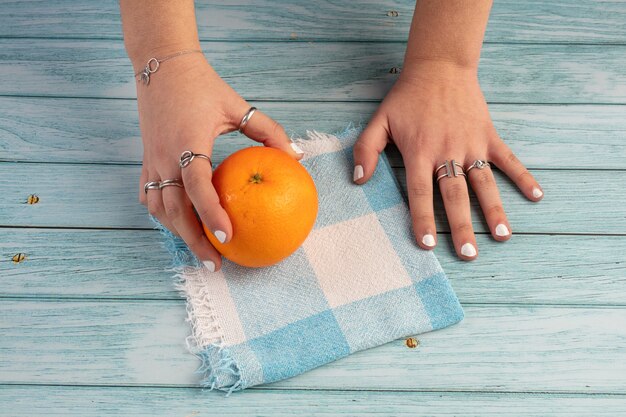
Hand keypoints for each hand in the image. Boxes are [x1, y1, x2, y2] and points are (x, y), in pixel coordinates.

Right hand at [136, 53, 302, 270]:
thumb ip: (269, 131)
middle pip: (174, 210)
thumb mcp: (239, 106)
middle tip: (216, 264)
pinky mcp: (145, 160)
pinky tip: (178, 225)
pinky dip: (162, 215)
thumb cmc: (203, 86)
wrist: (162, 66)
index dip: (211, 215)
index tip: (227, 239)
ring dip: (177, 233)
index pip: (198, 187)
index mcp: (188, 143)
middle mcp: (164, 157)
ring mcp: (151, 160)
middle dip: (194, 241)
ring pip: (158, 209)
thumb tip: (297, 155)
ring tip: (200, 252)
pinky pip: (149, 196)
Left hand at [352, 61, 542, 260]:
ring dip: (494, 210)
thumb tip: (358, 181)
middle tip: (469, 254)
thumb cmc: (407, 98)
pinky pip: (508, 159)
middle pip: (455, 195)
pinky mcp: (488, 136)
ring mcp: (471, 144)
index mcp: (420, 152)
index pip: (421, 193)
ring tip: (502, 236)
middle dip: (461, 226)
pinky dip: (523, 176)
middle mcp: (447, 152)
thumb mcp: (379, 120)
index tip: (428, 245)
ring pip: (484, 183)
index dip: (423, 220)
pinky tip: (537, 195)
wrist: (439, 67)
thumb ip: (366, 150)